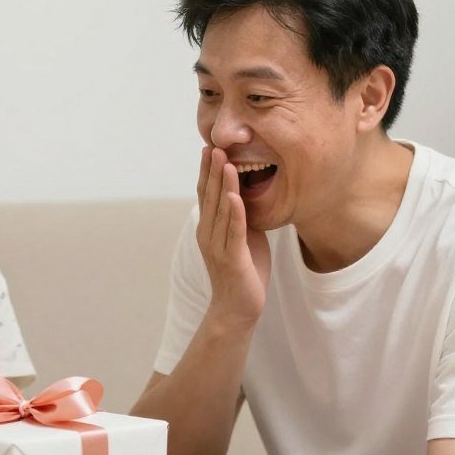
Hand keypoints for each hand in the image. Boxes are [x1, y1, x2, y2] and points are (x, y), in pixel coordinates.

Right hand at [196, 146, 271, 324]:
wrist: (237, 309)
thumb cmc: (243, 272)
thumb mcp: (243, 237)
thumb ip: (240, 217)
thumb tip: (248, 195)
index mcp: (209, 228)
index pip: (206, 194)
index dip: (207, 171)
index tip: (210, 148)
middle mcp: (208, 234)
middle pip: (209, 197)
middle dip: (212, 171)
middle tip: (214, 145)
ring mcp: (218, 247)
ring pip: (220, 210)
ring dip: (223, 185)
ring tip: (225, 162)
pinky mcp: (232, 259)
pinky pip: (233, 232)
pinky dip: (234, 213)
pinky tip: (236, 196)